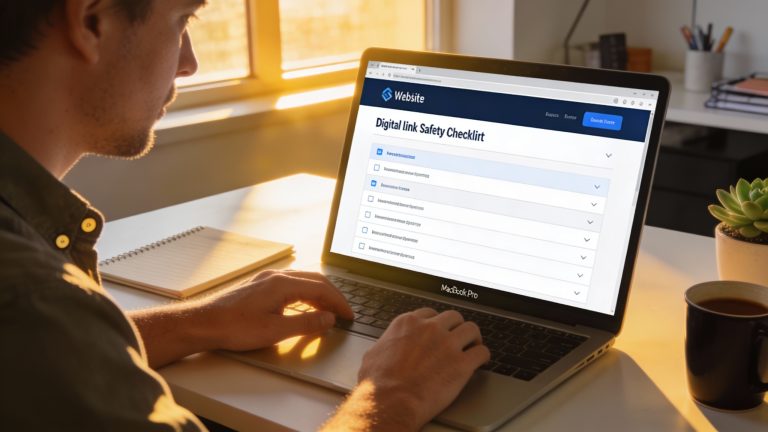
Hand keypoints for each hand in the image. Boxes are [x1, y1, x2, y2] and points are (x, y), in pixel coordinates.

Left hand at [196, 270, 353, 351]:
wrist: (203, 323)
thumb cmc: (234, 327)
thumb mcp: (275, 330)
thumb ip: (305, 324)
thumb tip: (328, 319)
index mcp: (283, 283)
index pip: (321, 288)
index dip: (338, 302)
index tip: (349, 315)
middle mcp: (276, 276)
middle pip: (314, 280)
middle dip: (332, 296)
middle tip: (343, 312)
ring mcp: (266, 279)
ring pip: (301, 281)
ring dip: (318, 294)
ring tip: (328, 310)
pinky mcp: (258, 286)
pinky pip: (290, 285)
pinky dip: (304, 294)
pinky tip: (303, 306)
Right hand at [352, 308, 489, 429]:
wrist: (391, 402)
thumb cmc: (378, 384)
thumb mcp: (373, 354)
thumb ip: (386, 345)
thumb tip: (385, 348)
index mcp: (408, 324)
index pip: (429, 313)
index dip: (436, 323)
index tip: (439, 330)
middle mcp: (430, 329)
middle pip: (453, 317)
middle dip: (456, 327)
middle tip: (458, 337)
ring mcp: (447, 344)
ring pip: (471, 329)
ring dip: (473, 337)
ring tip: (473, 346)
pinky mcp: (462, 364)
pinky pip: (482, 352)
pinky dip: (483, 357)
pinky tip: (481, 362)